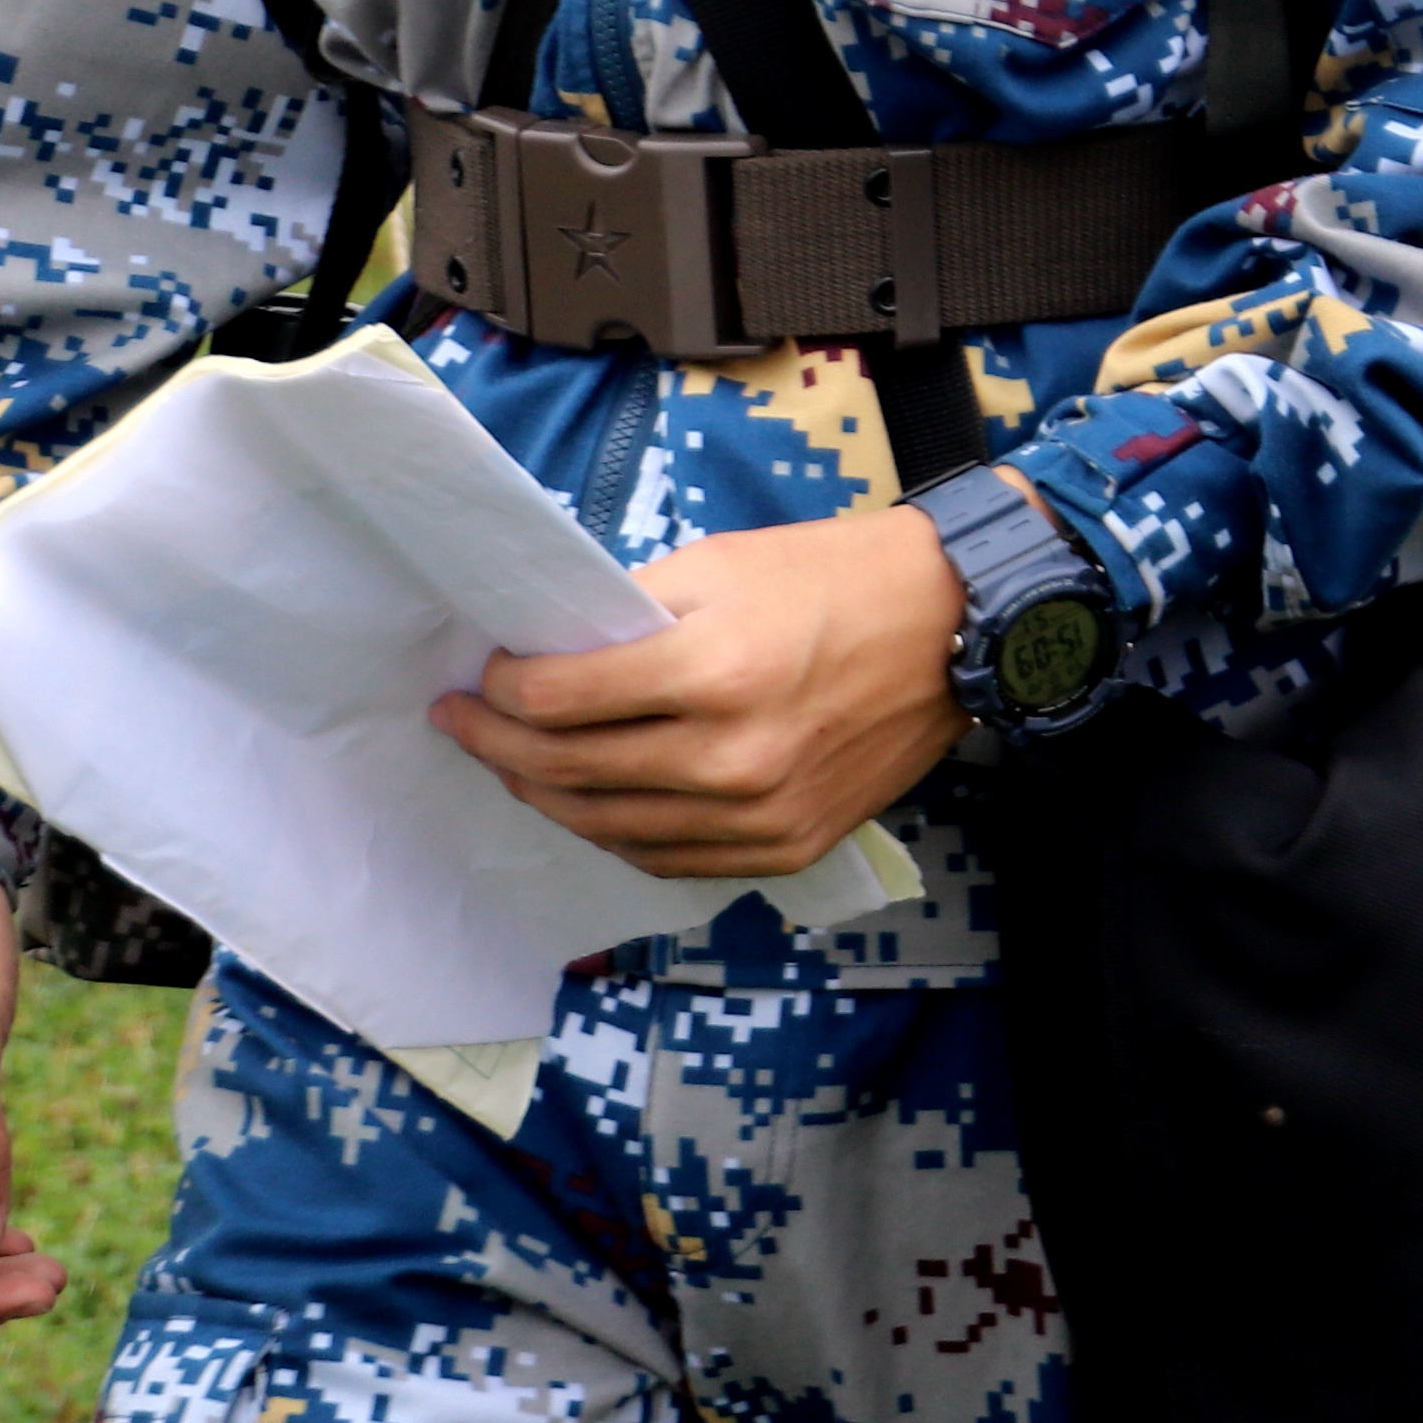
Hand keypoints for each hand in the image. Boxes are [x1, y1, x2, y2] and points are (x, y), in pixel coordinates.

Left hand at [434, 500, 974, 876]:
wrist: (958, 626)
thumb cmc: (838, 577)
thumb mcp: (724, 564)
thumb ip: (630, 613)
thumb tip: (545, 652)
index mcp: (714, 669)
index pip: (558, 700)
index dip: (498, 689)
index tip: (480, 675)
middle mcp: (732, 756)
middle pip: (567, 769)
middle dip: (496, 745)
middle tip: (464, 722)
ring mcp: (760, 814)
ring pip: (607, 826)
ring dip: (545, 794)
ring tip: (514, 766)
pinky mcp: (786, 846)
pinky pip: (669, 857)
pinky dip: (615, 832)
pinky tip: (591, 803)